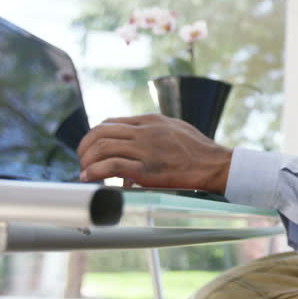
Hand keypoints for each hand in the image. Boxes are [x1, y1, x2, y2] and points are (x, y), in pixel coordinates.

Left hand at [76, 114, 231, 193]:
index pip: (111, 122)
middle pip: (101, 132)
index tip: (91, 149)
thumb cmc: (199, 150)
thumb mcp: (175, 128)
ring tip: (84, 172)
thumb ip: (153, 132)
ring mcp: (146, 150)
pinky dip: (96, 171)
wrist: (215, 164)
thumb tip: (134, 143)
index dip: (95, 136)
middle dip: (85, 147)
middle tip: (82, 161)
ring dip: (87, 160)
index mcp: (150, 120)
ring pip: (103, 147)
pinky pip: (113, 165)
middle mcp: (146, 131)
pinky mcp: (148, 169)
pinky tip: (90, 177)